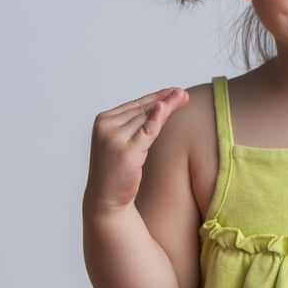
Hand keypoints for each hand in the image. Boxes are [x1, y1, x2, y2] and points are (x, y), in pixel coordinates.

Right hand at [85, 87, 188, 213]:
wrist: (105, 197)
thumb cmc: (118, 169)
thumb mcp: (128, 141)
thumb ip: (142, 123)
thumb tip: (165, 105)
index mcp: (103, 120)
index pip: (135, 105)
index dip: (157, 97)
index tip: (175, 90)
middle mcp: (106, 127)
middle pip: (142, 109)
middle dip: (165, 100)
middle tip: (184, 93)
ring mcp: (114, 139)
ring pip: (146, 118)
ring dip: (166, 106)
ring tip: (183, 97)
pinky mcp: (125, 152)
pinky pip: (146, 132)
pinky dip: (157, 119)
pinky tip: (166, 108)